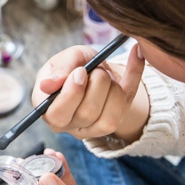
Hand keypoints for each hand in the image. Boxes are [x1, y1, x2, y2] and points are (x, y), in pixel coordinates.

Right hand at [33, 44, 147, 141]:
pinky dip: (135, 78)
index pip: (57, 114)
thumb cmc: (72, 65)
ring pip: (108, 119)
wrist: (91, 69)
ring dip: (113, 88)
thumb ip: (59, 69)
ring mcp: (91, 128)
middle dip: (97, 85)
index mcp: (48, 109)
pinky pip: (128, 108)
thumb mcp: (65, 58)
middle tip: (95, 69)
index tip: (80, 71)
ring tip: (105, 73)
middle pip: (87, 114)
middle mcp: (68, 124)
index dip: (71, 93)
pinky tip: (136, 56)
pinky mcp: (112, 124)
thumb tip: (47, 85)